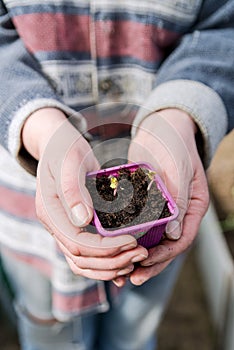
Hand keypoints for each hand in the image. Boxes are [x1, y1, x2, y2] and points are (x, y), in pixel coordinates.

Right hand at [22, 108, 147, 280]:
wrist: (59, 145)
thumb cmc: (65, 148)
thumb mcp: (69, 161)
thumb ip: (73, 189)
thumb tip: (83, 220)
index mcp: (51, 212)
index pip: (78, 243)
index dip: (106, 249)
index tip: (132, 242)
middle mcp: (56, 225)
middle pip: (82, 259)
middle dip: (113, 261)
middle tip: (141, 254)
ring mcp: (64, 228)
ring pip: (83, 263)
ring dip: (110, 266)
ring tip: (136, 259)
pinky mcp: (75, 227)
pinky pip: (87, 254)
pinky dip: (105, 262)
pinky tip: (124, 259)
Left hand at [126, 108, 208, 284]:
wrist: (160, 127)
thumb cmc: (174, 144)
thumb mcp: (179, 169)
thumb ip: (179, 200)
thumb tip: (174, 234)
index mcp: (193, 206)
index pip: (183, 238)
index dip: (165, 255)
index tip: (145, 263)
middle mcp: (179, 212)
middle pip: (166, 245)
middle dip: (149, 262)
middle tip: (131, 276)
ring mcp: (162, 208)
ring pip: (151, 238)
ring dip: (137, 254)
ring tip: (120, 270)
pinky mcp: (146, 202)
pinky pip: (138, 224)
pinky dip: (128, 236)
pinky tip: (114, 246)